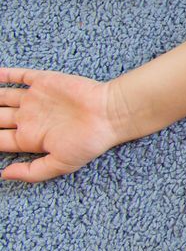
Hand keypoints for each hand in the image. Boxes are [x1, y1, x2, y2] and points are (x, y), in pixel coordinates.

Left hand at [0, 68, 129, 181]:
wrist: (109, 113)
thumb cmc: (89, 141)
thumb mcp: (60, 165)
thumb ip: (32, 172)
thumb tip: (3, 175)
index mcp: (30, 139)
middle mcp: (29, 118)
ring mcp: (35, 99)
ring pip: (1, 97)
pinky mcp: (43, 81)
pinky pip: (17, 76)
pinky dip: (2, 75)